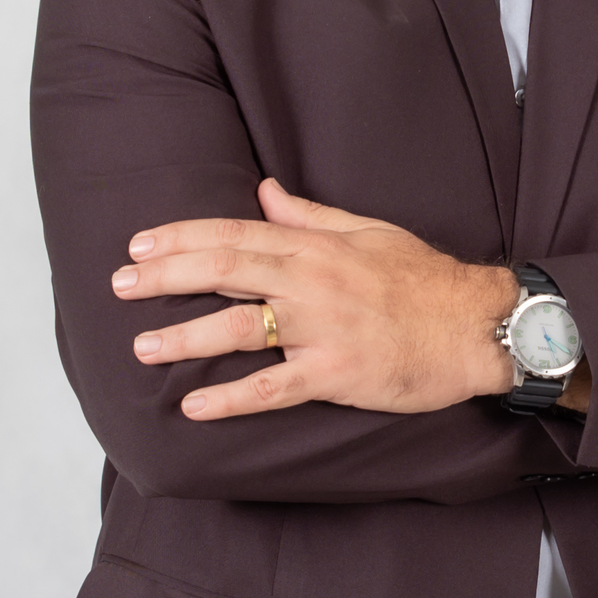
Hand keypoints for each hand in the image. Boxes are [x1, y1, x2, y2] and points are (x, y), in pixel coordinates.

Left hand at [112, 179, 518, 419]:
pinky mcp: (336, 372)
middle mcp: (312, 281)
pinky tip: (194, 406)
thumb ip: (311, 215)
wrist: (476, 326)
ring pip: (240, 327)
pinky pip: (274, 387)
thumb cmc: (425, 279)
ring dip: (185, 336)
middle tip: (120, 284)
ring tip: (142, 346)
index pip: (235, 233)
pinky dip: (231, 398)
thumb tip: (265, 190)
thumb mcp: (368, 232)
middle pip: (224, 270)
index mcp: (317, 246)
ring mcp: (322, 328)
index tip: (139, 244)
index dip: (182, 237)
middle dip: (166, 277)